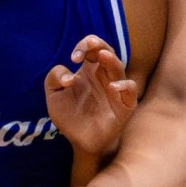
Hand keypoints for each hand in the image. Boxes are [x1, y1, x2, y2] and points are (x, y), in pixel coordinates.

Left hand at [42, 35, 136, 159]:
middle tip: (90, 45)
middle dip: (99, 44)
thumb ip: (53, 79)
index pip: (92, 48)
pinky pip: (131, 90)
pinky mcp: (125, 105)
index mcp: (89, 71)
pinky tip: (112, 88)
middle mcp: (103, 77)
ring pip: (119, 68)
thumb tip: (68, 76)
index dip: (84, 46)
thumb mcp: (54, 97)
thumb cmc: (70, 116)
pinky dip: (125, 86)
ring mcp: (116, 89)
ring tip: (102, 56)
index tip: (74, 58)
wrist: (79, 141)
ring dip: (112, 60)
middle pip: (108, 51)